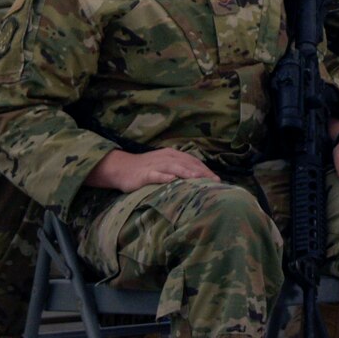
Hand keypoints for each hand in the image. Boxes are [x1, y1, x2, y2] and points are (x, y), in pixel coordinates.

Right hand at [87, 147, 220, 192]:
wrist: (120, 168)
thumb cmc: (145, 169)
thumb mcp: (164, 166)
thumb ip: (179, 170)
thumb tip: (197, 179)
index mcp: (172, 155)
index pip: (193, 161)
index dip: (205, 170)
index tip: (217, 180)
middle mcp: (166, 157)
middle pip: (187, 164)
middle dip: (202, 172)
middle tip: (215, 182)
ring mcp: (155, 165)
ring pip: (174, 167)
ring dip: (187, 172)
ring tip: (198, 179)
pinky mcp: (145, 174)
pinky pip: (156, 175)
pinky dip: (165, 177)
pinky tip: (172, 181)